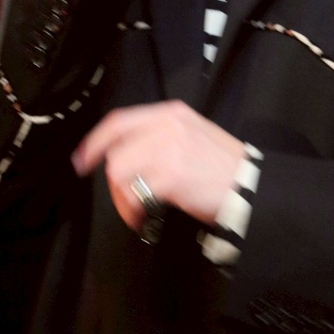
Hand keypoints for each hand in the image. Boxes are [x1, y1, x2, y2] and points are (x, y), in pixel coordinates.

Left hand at [71, 100, 245, 231]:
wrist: (252, 186)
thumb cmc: (225, 168)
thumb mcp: (193, 135)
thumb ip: (162, 136)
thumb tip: (129, 155)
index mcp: (171, 113)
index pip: (119, 121)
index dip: (95, 141)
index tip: (82, 160)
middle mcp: (167, 125)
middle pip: (115, 151)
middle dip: (113, 183)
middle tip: (125, 202)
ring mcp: (168, 148)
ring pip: (120, 171)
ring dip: (122, 199)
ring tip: (138, 213)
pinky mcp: (170, 174)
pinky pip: (134, 193)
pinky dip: (134, 211)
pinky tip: (146, 219)